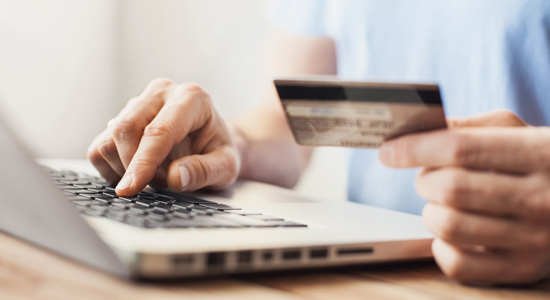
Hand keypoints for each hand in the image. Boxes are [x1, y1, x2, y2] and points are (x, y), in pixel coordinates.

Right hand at [87, 78, 239, 195]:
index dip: (143, 162)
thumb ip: (205, 171)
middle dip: (133, 166)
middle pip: (126, 128)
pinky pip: (100, 147)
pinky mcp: (120, 117)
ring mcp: (138, 102)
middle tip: (157, 184)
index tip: (130, 188)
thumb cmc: (219, 152)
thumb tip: (175, 177)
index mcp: (192, 98)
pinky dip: (112, 168)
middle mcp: (162, 92)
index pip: (159, 130)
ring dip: (125, 168)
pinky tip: (137, 172)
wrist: (212, 143)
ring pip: (109, 138)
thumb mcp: (227, 167)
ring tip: (154, 176)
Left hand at [380, 110, 549, 283]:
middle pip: (450, 188)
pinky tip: (451, 234)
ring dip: (430, 211)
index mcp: (538, 152)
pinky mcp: (523, 268)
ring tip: (443, 204)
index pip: (460, 149)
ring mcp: (534, 238)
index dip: (415, 148)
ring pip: (449, 226)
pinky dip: (441, 248)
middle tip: (429, 177)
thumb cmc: (538, 160)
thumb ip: (468, 127)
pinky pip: (459, 265)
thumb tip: (415, 133)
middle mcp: (540, 197)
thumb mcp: (515, 130)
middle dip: (424, 180)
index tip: (388, 151)